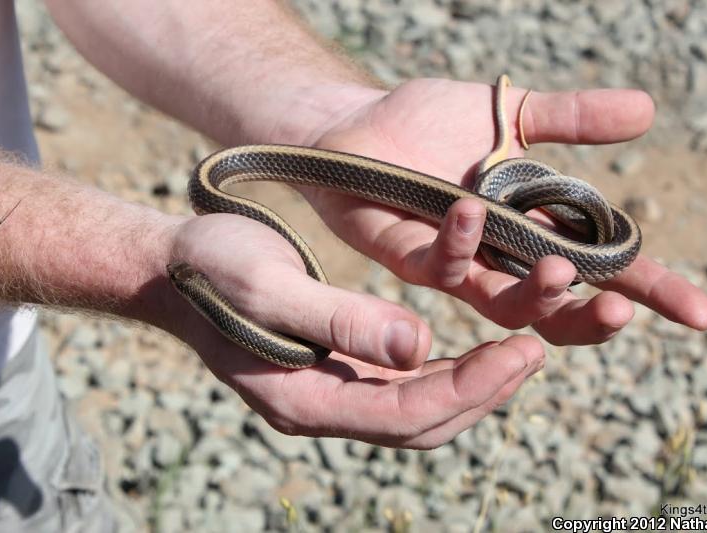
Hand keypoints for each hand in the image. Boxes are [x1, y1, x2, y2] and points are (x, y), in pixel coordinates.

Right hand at [162, 213, 543, 447]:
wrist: (172, 266)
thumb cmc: (211, 268)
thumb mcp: (269, 285)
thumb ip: (341, 319)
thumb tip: (420, 347)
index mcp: (303, 400)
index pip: (405, 413)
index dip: (469, 388)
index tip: (522, 353)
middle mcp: (320, 409)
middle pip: (419, 424)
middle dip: (482, 394)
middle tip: (533, 354)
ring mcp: (326, 395)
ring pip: (415, 410)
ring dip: (470, 387)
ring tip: (520, 354)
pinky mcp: (333, 373)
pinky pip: (399, 389)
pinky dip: (442, 374)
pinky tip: (473, 352)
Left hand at [299, 78, 706, 343]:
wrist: (356, 121)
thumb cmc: (427, 123)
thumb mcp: (510, 114)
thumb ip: (572, 118)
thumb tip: (647, 110)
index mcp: (533, 226)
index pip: (602, 267)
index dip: (650, 290)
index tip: (699, 313)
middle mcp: (500, 255)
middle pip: (556, 309)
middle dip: (590, 318)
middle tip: (620, 312)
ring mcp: (455, 262)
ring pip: (502, 305)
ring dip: (535, 293)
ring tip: (560, 269)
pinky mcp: (407, 256)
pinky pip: (438, 264)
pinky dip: (459, 241)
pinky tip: (469, 209)